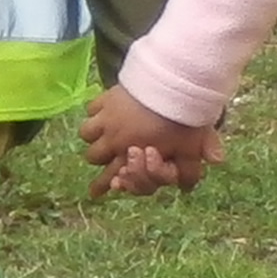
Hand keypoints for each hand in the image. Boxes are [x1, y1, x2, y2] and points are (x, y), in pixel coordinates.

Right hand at [77, 82, 221, 193]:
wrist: (170, 84)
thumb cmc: (181, 120)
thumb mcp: (191, 149)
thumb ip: (189, 172)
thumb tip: (186, 188)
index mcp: (130, 154)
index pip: (111, 176)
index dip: (102, 186)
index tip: (93, 193)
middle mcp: (113, 138)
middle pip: (92, 155)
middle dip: (99, 158)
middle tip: (104, 156)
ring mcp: (106, 117)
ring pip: (85, 132)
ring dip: (92, 135)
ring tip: (100, 133)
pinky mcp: (105, 97)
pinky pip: (90, 108)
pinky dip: (94, 112)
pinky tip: (101, 111)